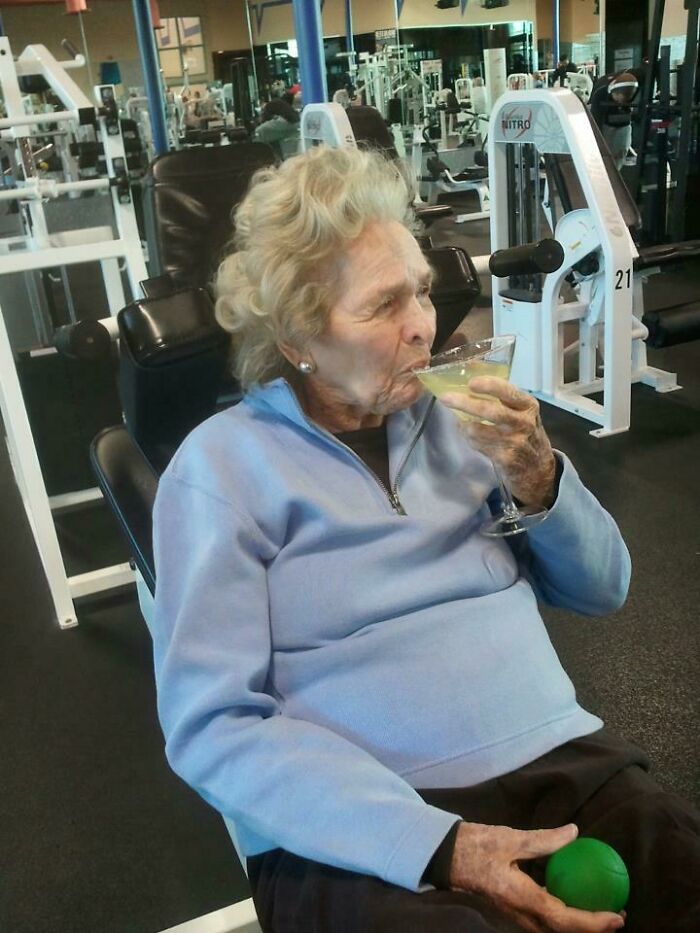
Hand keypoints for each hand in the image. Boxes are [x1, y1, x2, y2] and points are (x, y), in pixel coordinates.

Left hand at [441, 376, 555, 508]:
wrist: (536, 466)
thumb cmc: (523, 430)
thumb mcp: (521, 411)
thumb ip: (501, 397)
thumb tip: (468, 377)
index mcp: (527, 406)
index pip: (509, 392)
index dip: (489, 386)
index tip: (471, 382)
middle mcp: (523, 423)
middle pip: (491, 411)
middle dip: (466, 403)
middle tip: (446, 398)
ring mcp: (514, 442)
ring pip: (479, 430)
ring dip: (464, 425)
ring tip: (460, 420)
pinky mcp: (505, 459)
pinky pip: (478, 445)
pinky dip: (469, 438)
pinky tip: (469, 435)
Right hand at [449, 822, 625, 932]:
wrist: (445, 856)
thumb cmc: (475, 846)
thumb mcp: (510, 838)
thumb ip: (544, 840)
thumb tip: (574, 834)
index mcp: (521, 899)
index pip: (564, 920)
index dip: (593, 923)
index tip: (616, 917)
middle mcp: (520, 914)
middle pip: (562, 931)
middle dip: (592, 928)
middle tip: (617, 912)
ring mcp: (515, 914)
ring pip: (553, 926)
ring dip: (579, 921)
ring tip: (601, 905)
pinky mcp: (513, 907)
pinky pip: (544, 916)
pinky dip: (564, 910)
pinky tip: (570, 892)